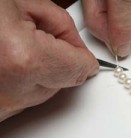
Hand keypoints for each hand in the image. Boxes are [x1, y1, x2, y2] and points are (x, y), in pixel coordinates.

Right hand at [0, 0, 98, 121]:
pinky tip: (3, 61)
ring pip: (44, 91)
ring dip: (39, 69)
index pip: (80, 68)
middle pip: (64, 81)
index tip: (84, 53)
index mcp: (23, 58)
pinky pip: (22, 97)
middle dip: (59, 59)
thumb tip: (76, 46)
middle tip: (36, 36)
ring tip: (10, 47)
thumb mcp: (17, 1)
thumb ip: (59, 25)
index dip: (84, 56)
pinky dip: (22, 80)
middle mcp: (10, 91)